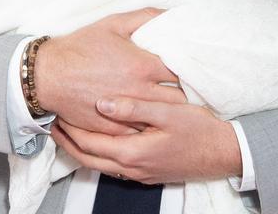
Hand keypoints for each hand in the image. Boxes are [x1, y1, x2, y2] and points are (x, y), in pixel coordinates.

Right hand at [35, 8, 184, 134]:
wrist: (48, 75)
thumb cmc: (80, 48)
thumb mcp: (112, 24)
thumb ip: (145, 17)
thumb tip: (170, 14)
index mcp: (142, 66)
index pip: (183, 72)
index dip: (192, 70)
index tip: (195, 69)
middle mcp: (139, 92)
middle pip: (179, 99)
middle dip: (187, 94)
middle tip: (191, 89)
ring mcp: (128, 114)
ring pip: (162, 119)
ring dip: (170, 113)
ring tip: (177, 107)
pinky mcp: (115, 129)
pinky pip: (142, 132)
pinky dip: (149, 126)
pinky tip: (153, 121)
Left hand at [51, 97, 241, 184]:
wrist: (224, 153)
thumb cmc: (199, 130)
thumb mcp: (167, 112)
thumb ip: (134, 107)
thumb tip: (102, 104)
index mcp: (132, 152)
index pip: (88, 143)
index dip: (69, 128)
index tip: (56, 112)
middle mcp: (132, 168)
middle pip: (87, 158)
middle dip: (67, 142)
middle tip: (53, 123)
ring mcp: (139, 174)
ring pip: (99, 165)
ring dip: (80, 149)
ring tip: (68, 130)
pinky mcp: (147, 173)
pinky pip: (113, 166)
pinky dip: (98, 154)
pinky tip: (98, 140)